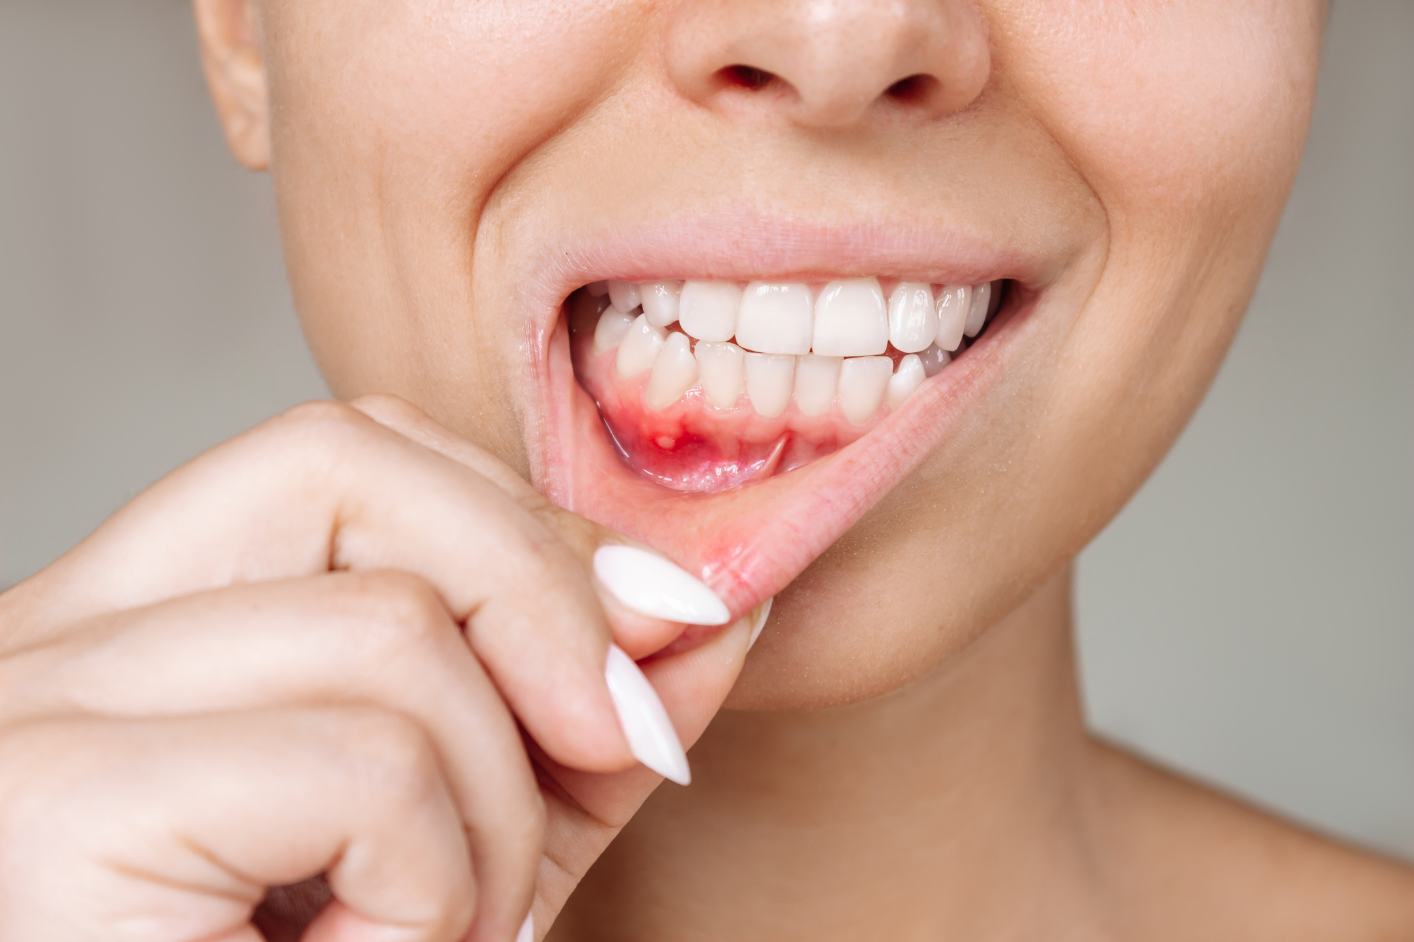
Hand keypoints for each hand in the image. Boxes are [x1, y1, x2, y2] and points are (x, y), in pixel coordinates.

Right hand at [0, 395, 758, 941]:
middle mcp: (47, 638)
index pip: (343, 455)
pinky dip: (430, 886)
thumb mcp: (483, 835)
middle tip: (611, 749)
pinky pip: (366, 763)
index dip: (525, 528)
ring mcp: (36, 711)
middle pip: (350, 462)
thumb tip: (708, 607)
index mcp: (128, 626)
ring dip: (493, 812)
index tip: (648, 647)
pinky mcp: (65, 803)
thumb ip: (581, 717)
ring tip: (437, 928)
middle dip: (541, 602)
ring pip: (392, 629)